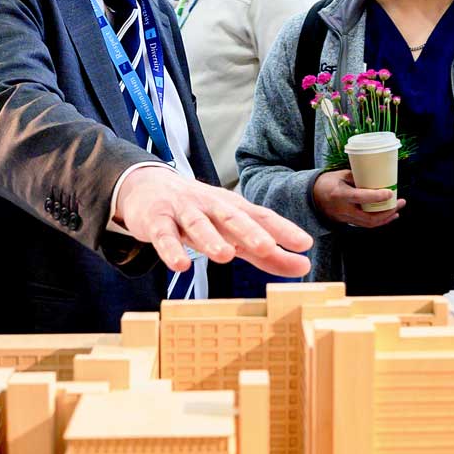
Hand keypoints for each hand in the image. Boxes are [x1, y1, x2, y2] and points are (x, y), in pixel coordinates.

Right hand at [114, 165, 312, 276]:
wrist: (148, 188)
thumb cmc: (201, 214)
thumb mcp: (234, 233)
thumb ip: (267, 253)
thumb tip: (304, 266)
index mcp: (234, 208)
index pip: (261, 217)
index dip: (283, 229)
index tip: (304, 244)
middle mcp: (211, 206)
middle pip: (233, 217)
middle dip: (251, 231)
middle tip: (267, 246)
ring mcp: (183, 211)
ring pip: (198, 224)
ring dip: (211, 239)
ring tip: (224, 255)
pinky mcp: (156, 220)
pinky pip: (163, 235)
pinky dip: (171, 249)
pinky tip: (180, 265)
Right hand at [312, 169, 405, 227]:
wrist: (311, 198)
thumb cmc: (326, 182)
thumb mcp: (340, 175)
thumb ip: (358, 178)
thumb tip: (377, 179)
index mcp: (339, 194)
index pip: (360, 198)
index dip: (377, 197)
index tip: (390, 193)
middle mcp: (343, 209)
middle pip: (369, 218)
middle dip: (387, 212)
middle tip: (400, 202)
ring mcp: (345, 218)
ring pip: (369, 224)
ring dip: (386, 218)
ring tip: (398, 209)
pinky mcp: (347, 222)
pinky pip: (365, 224)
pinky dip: (379, 221)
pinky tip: (388, 215)